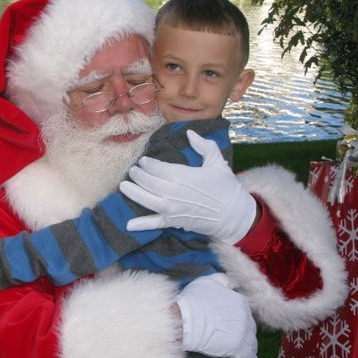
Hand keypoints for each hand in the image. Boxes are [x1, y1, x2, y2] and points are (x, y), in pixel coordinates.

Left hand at [120, 129, 256, 243]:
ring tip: (124, 186)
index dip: (148, 164)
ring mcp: (173, 209)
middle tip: (133, 170)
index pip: (159, 168)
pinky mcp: (174, 222)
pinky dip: (142, 224)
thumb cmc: (226, 187)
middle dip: (138, 175)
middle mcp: (175, 192)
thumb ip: (204, 146)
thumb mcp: (217, 162)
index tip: (143, 161)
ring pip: (147, 200)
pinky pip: (155, 223)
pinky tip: (129, 224)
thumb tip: (189, 133)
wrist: (234, 214)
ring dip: (133, 193)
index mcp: (185, 176)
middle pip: (149, 182)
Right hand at [176, 273, 257, 357]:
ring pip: (252, 343)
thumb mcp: (206, 282)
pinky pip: (250, 357)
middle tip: (232, 336)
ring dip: (247, 346)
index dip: (238, 319)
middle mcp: (245, 317)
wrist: (184, 321)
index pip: (245, 313)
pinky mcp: (240, 350)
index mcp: (239, 301)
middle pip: (250, 327)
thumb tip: (230, 283)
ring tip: (240, 351)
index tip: (231, 324)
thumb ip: (222, 281)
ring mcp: (243, 334)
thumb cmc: (192, 301)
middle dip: (243, 332)